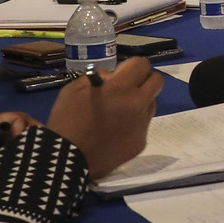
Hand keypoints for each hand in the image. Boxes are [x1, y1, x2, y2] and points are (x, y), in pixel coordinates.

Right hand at [46, 57, 163, 177]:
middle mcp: (138, 104)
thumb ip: (99, 77)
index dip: (131, 66)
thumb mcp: (75, 88)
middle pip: (157, 81)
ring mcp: (142, 125)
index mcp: (121, 88)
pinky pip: (143, 126)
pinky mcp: (141, 143)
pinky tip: (115, 131)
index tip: (120, 74)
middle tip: (127, 87)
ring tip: (118, 112)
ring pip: (151, 104)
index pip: (142, 64)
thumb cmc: (67, 119)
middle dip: (144, 79)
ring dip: (140, 102)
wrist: (66, 158)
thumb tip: (113, 77)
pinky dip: (133, 124)